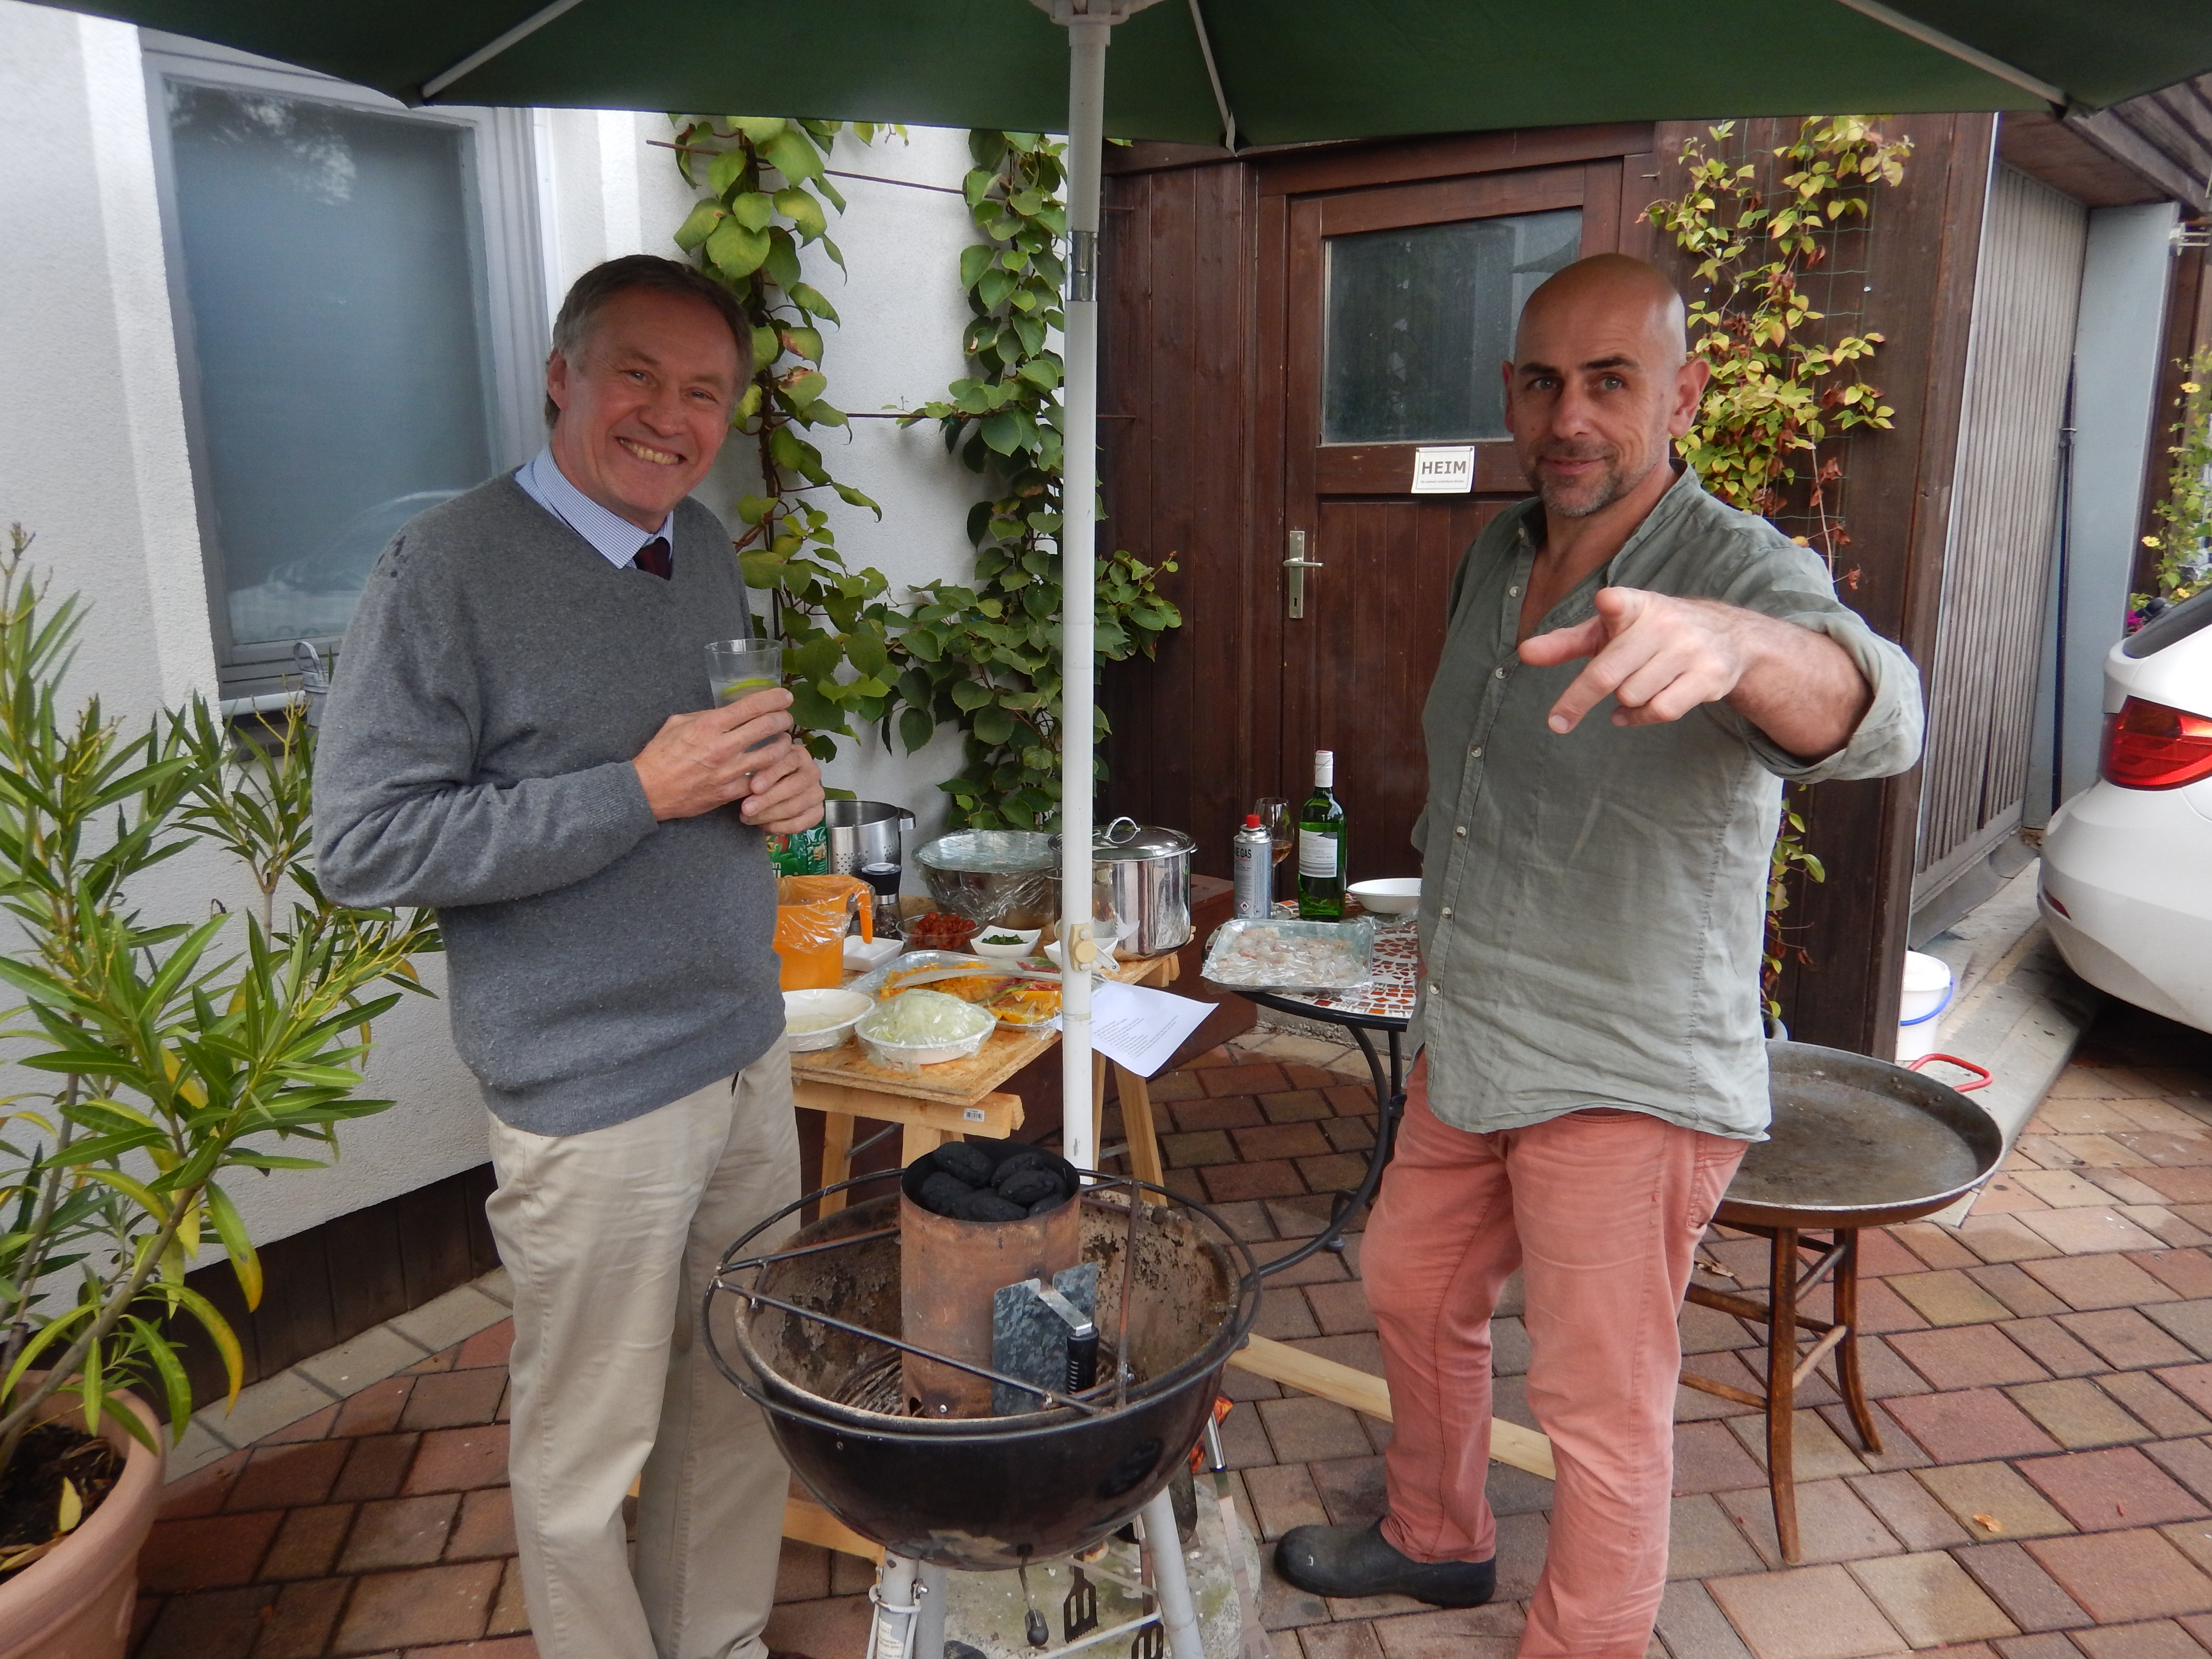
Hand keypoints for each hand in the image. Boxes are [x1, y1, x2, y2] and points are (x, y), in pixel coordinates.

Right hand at [634, 686, 806, 821]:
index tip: (784, 696)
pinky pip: (761, 781)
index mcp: (709, 725)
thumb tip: (729, 711)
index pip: (751, 706)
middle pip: (767, 726)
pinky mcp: (731, 793)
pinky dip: (770, 772)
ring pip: (772, 755)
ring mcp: (729, 772)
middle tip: (786, 717)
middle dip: (783, 718)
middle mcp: (722, 747)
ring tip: (784, 741)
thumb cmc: (660, 755)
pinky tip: (772, 767)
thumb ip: (706, 715)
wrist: (648, 792)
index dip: (774, 698)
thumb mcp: (677, 723)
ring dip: (783, 745)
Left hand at [739, 737, 824, 833]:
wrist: (777, 788)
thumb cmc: (765, 774)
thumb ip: (753, 772)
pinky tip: (763, 826)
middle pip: (794, 786)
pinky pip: (799, 824)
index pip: (788, 762)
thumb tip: (742, 787)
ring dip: (769, 815)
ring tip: (748, 818)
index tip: (753, 787)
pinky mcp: (817, 812)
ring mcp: (817, 793)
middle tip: (746, 809)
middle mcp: (813, 772)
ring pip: (795, 807)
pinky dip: (779, 827)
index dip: (771, 775)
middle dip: (768, 799)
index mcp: (799, 755)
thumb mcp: (758, 766)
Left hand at [1519, 586, 1870, 757]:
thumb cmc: (1648, 635)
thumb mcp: (1608, 632)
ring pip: (1632, 696)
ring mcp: (1689, 650)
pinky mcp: (1708, 676)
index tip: (1607, 602)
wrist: (1725, 637)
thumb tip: (1524, 653)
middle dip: (1578, 700)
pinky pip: (1660, 710)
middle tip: (1556, 723)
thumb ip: (1566, 643)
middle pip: (1608, 673)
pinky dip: (1639, 718)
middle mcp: (1664, 624)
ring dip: (1622, 702)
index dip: (1614, 604)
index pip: (1623, 603)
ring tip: (1628, 691)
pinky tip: (1632, 712)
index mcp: (1636, 606)